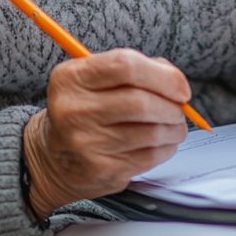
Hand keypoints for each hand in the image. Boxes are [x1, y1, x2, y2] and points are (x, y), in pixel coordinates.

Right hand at [23, 49, 190, 218]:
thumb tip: (177, 82)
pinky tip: (163, 142)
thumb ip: (138, 69)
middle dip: (173, 106)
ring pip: (150, 131)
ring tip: (174, 124)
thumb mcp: (97, 77)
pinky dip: (166, 147)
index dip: (163, 75)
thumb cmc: (87, 108)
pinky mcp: (100, 169)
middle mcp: (74, 110)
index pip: (125, 66)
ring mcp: (85, 143)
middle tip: (181, 108)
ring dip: (174, 128)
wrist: (54, 156)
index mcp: (72, 78)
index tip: (180, 86)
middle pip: (141, 102)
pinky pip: (149, 156)